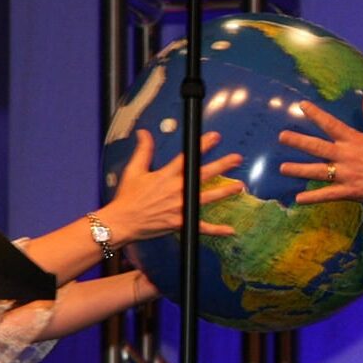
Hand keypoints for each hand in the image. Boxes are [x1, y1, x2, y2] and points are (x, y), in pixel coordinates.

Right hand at [107, 129, 242, 240]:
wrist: (122, 222)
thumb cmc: (127, 198)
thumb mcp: (134, 170)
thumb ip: (143, 150)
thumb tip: (144, 132)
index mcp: (165, 176)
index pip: (187, 157)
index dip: (202, 146)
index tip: (215, 137)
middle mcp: (176, 190)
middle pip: (203, 175)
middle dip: (222, 165)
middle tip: (237, 159)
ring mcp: (179, 207)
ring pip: (207, 198)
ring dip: (225, 192)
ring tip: (239, 186)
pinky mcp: (180, 223)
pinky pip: (202, 227)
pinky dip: (216, 230)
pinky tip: (230, 230)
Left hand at [278, 88, 362, 204]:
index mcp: (354, 140)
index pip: (331, 124)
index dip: (316, 114)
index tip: (301, 105)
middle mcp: (347, 156)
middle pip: (318, 147)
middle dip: (298, 141)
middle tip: (281, 136)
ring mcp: (347, 175)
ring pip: (318, 171)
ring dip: (299, 170)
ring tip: (282, 168)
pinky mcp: (350, 191)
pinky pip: (328, 195)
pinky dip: (313, 197)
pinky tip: (298, 199)